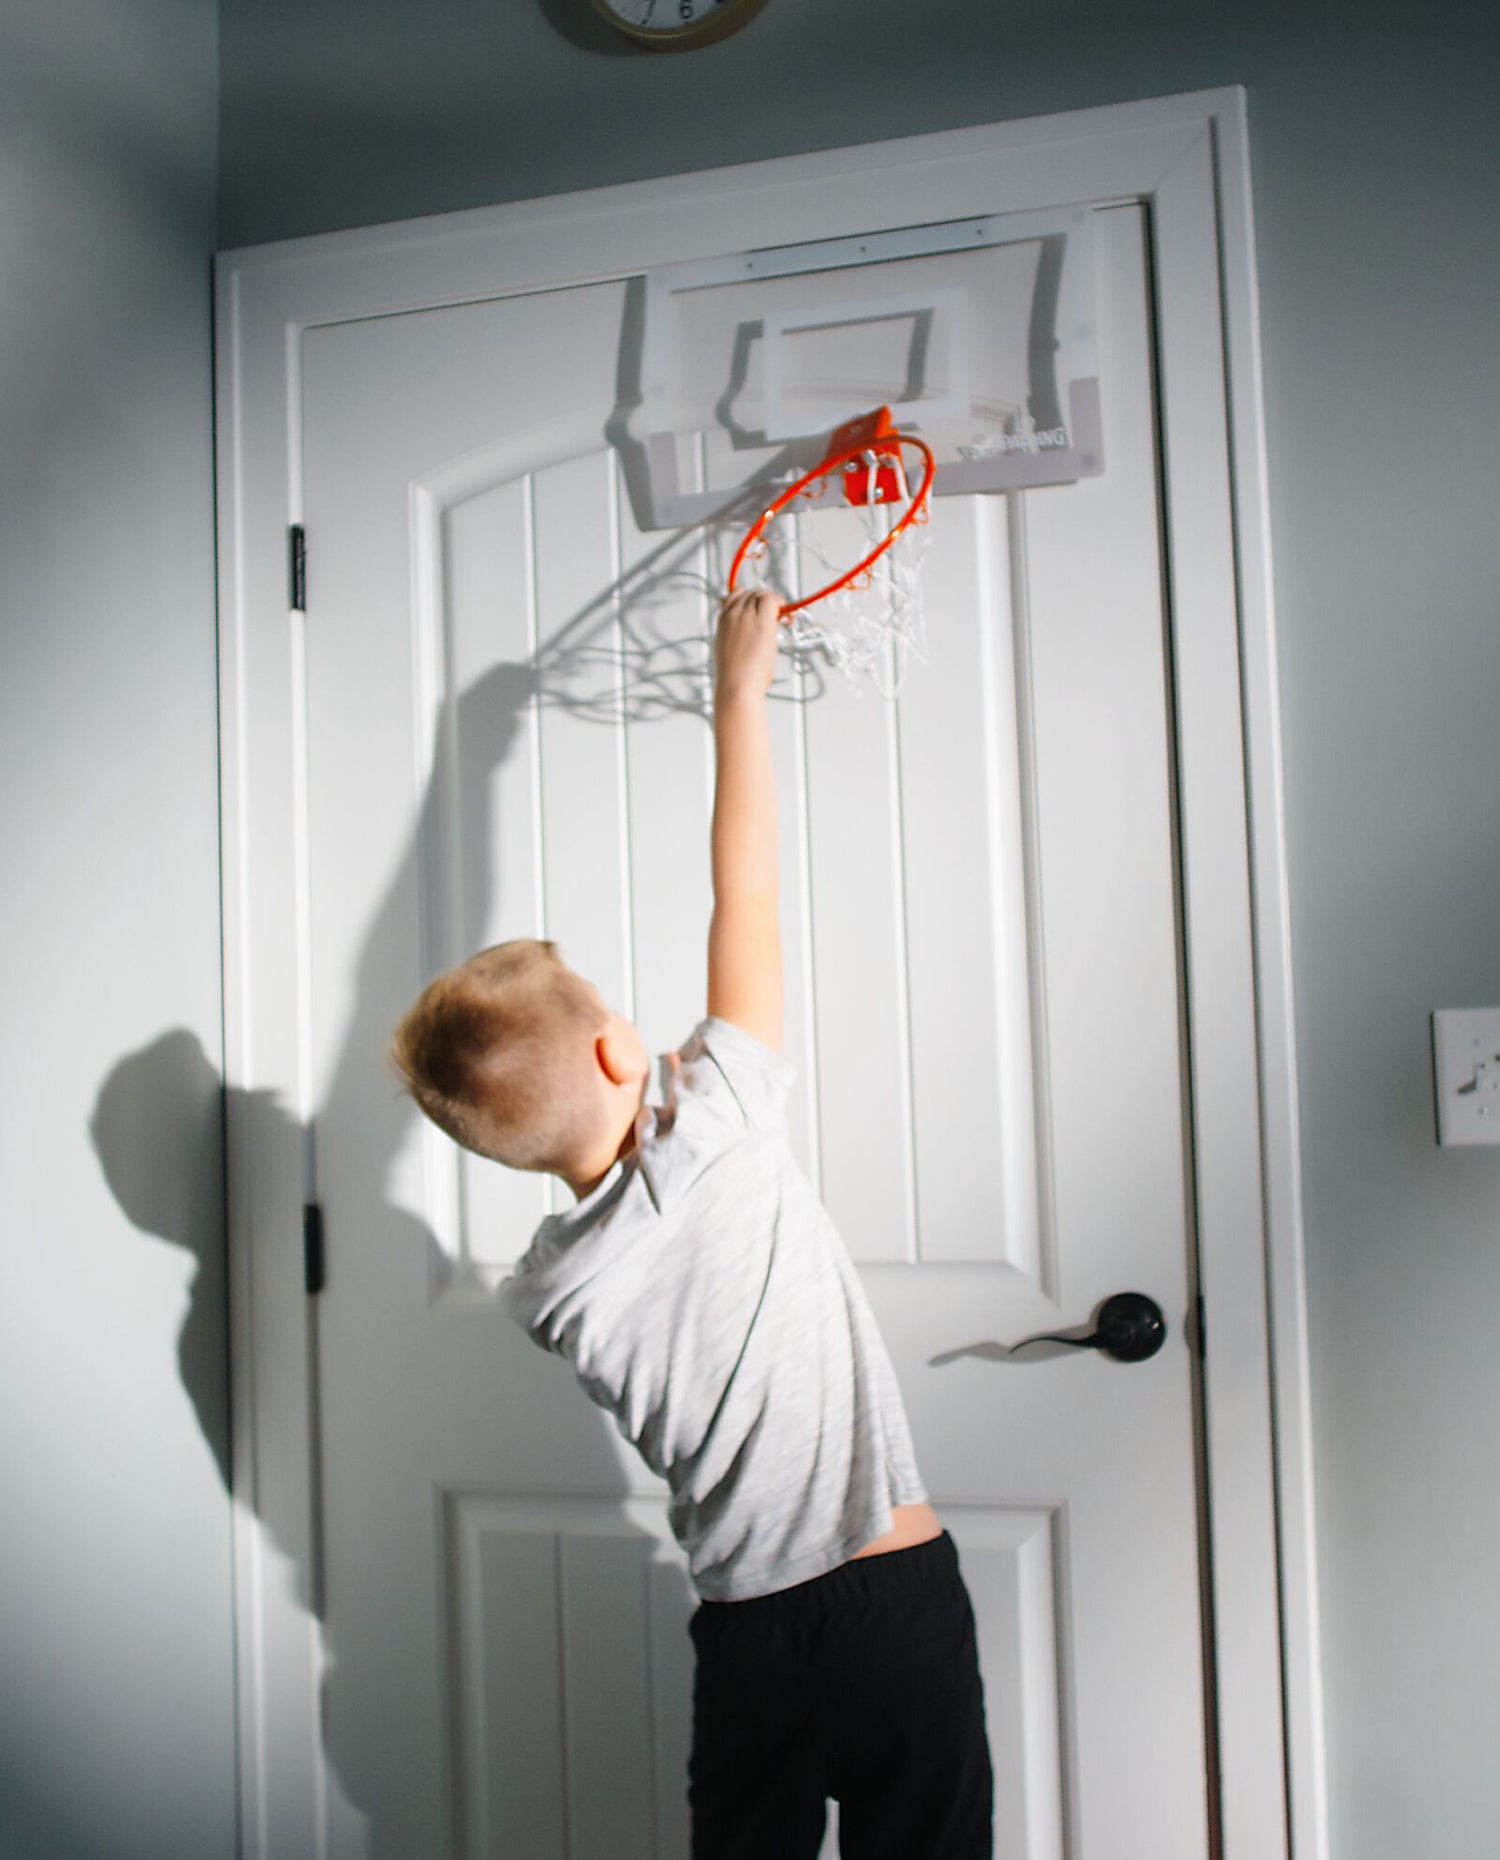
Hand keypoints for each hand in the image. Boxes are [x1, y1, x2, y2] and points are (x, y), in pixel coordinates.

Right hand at [713, 589, 782, 705]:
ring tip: (783, 619)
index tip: (759, 609)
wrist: (736, 687)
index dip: (749, 599)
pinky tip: (787, 619)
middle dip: (764, 601)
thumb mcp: (728, 651)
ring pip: (762, 595)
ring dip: (774, 603)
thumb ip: (734, 636)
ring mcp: (746, 617)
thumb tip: (745, 636)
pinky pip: (772, 600)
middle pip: (751, 594)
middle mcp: (733, 615)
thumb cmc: (734, 676)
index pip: (734, 596)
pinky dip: (781, 604)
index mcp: (722, 622)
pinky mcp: (761, 622)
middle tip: (776, 616)